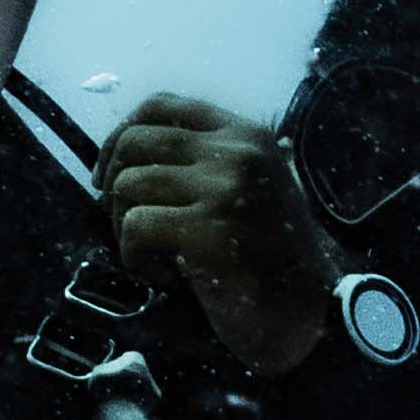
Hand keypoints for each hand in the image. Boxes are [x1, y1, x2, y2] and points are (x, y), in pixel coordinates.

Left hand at [97, 97, 342, 377]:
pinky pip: (136, 227)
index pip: (160, 106)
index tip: (107, 175)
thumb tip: (120, 161)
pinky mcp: (209, 229)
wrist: (312, 313)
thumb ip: (201, 166)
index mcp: (244, 135)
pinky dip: (137, 257)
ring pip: (128, 185)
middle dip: (113, 186)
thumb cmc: (271, 262)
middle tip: (125, 225)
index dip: (120, 136)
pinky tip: (167, 276)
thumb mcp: (246, 191)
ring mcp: (224, 187)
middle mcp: (236, 152)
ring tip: (158, 258)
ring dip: (126, 229)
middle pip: (134, 141)